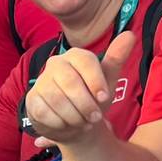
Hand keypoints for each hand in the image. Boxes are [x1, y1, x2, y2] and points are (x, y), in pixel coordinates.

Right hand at [25, 31, 139, 150]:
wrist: (74, 123)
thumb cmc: (92, 99)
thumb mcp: (107, 81)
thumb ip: (116, 58)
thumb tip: (130, 35)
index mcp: (75, 56)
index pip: (85, 61)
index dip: (96, 81)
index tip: (104, 98)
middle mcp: (55, 64)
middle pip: (71, 82)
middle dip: (86, 104)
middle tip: (95, 118)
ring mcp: (41, 82)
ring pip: (57, 99)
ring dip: (75, 116)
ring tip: (83, 122)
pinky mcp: (31, 99)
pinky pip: (45, 112)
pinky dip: (60, 123)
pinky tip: (66, 125)